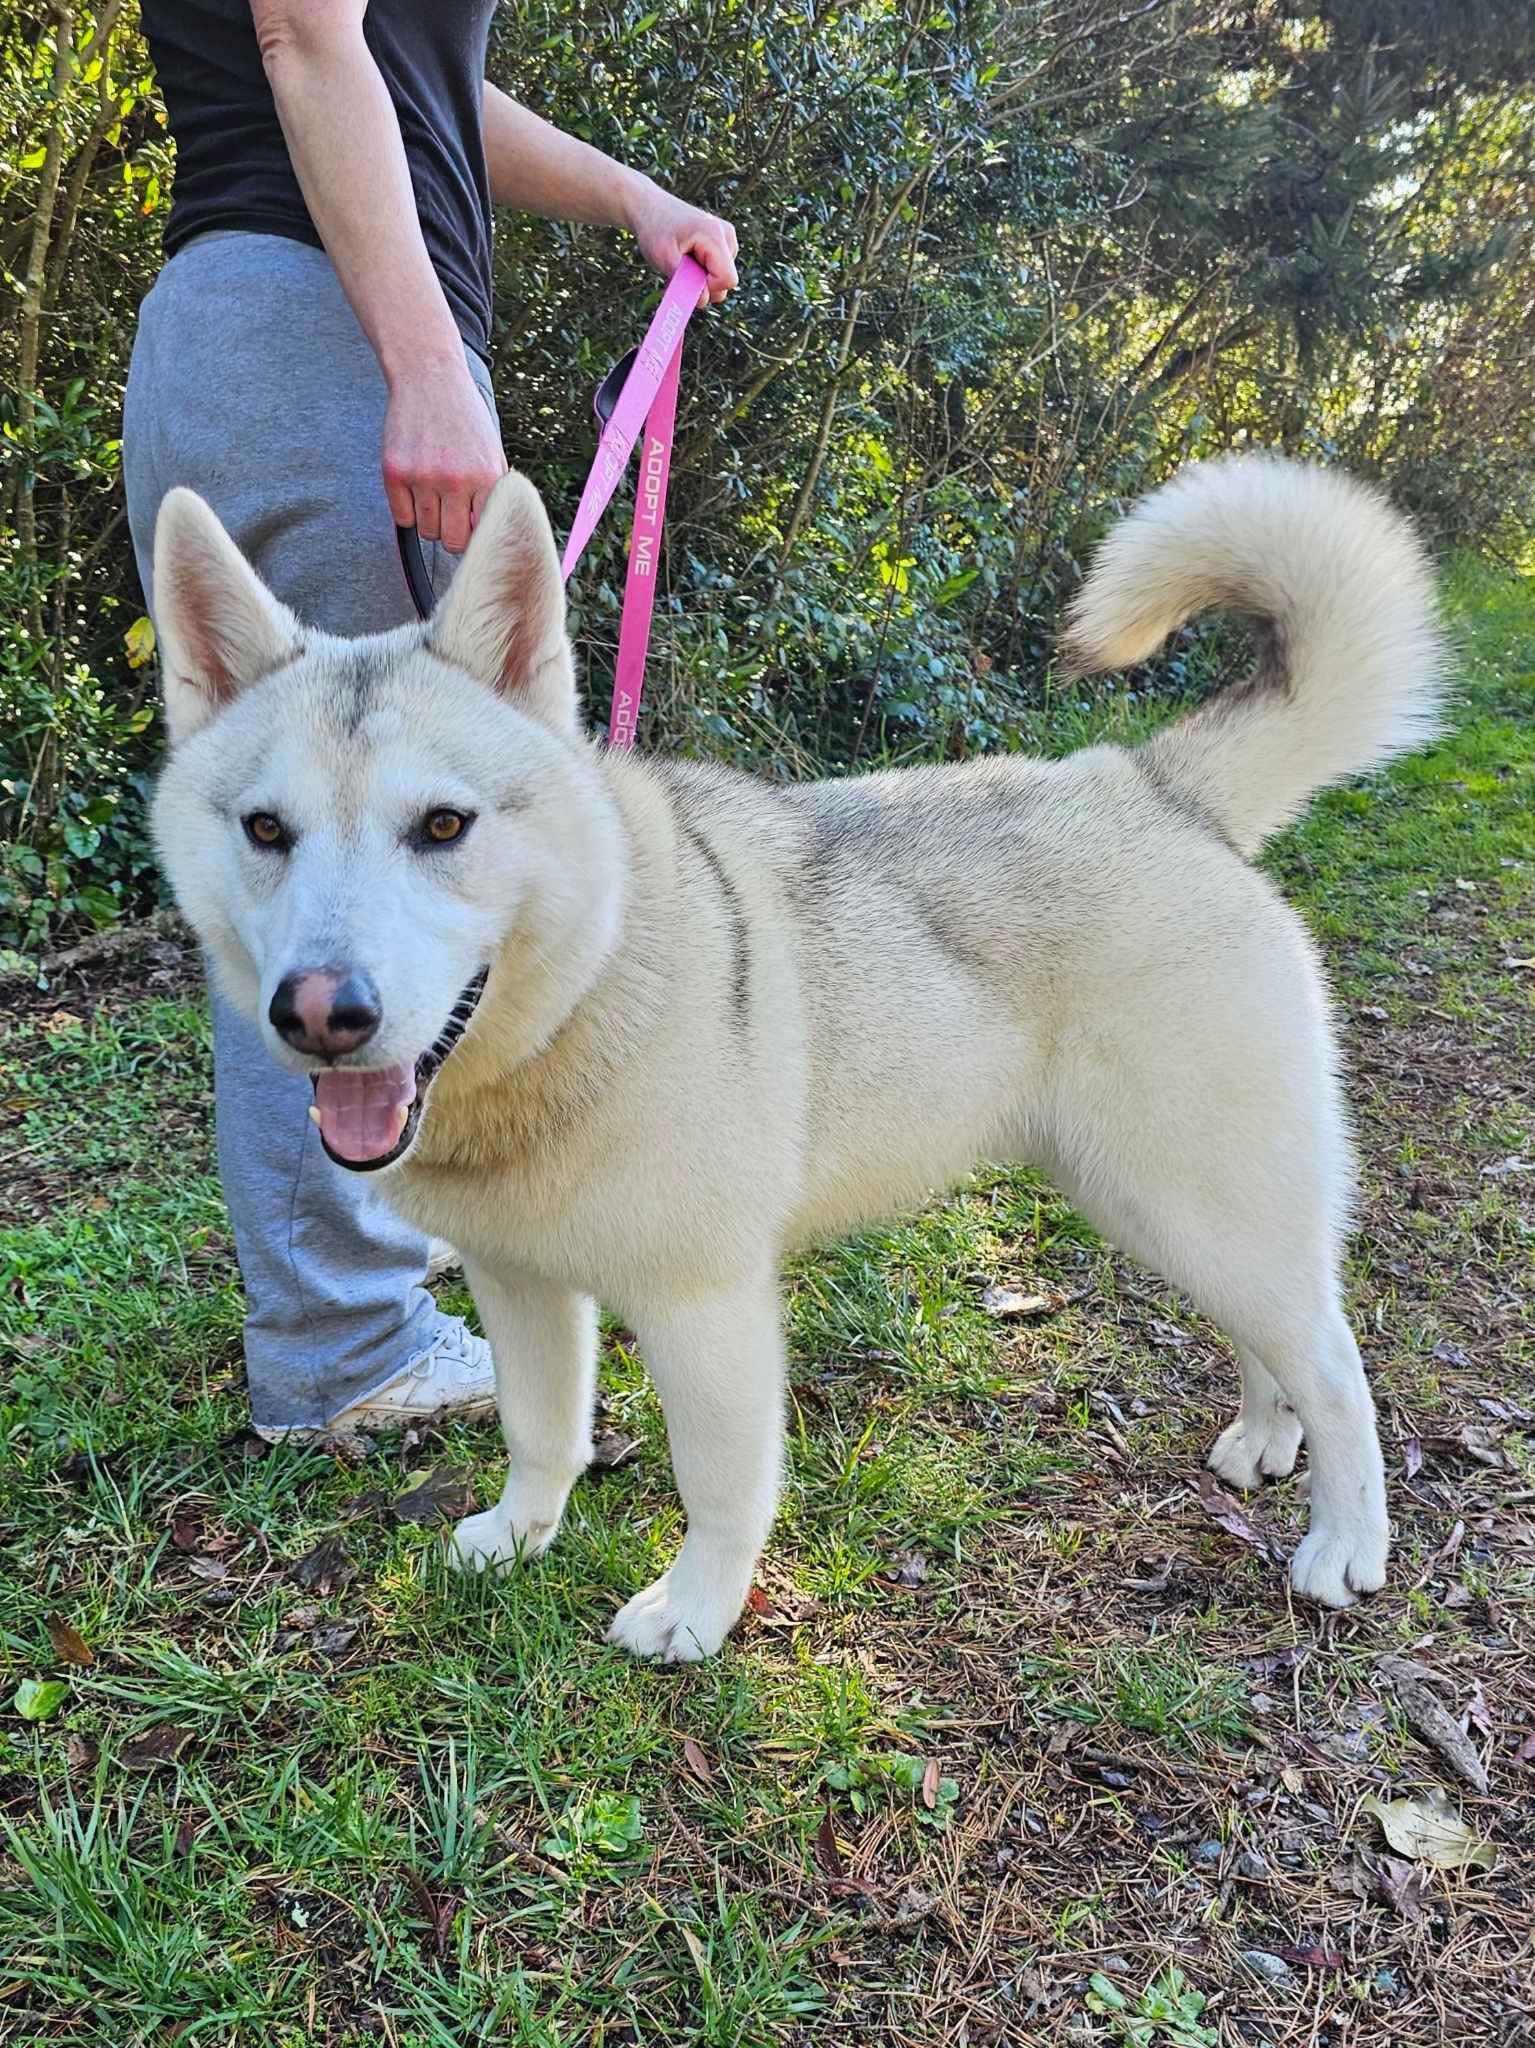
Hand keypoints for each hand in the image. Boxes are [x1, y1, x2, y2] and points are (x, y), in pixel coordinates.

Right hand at [381, 359, 506, 552]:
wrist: (429, 377)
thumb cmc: (464, 416)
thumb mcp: (491, 452)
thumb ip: (492, 493)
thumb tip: (488, 532)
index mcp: (485, 477)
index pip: (482, 533)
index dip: (475, 532)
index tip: (470, 523)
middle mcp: (454, 480)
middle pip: (451, 541)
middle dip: (452, 531)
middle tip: (450, 512)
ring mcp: (422, 477)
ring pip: (426, 530)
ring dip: (429, 519)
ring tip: (433, 493)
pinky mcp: (394, 472)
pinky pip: (401, 518)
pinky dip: (407, 510)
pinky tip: (414, 487)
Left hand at [626, 179, 738, 305]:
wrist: (650, 208)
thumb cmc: (655, 231)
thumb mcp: (664, 258)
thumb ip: (685, 281)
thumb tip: (704, 300)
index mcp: (714, 235)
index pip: (727, 279)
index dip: (708, 288)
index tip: (686, 280)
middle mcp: (726, 234)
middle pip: (726, 281)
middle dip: (703, 285)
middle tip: (679, 272)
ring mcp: (726, 237)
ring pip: (721, 278)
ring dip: (700, 279)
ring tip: (680, 263)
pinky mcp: (722, 242)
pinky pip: (718, 270)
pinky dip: (701, 272)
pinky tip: (686, 260)